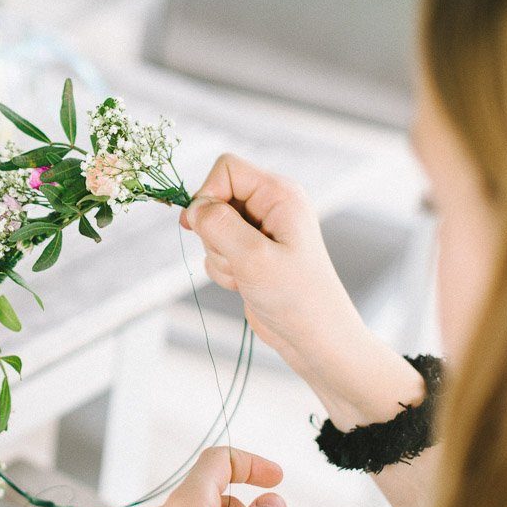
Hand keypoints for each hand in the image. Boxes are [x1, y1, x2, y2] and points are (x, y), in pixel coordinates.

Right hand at [179, 153, 363, 362]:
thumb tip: (192, 209)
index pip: (226, 168)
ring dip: (219, 256)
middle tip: (237, 257)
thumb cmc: (296, 297)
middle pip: (215, 198)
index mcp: (279, 194)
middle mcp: (270, 206)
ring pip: (211, 228)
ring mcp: (259, 231)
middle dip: (214, 232)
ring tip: (246, 276)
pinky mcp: (250, 254)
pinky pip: (216, 250)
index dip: (208, 193)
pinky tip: (245, 285)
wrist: (314, 338)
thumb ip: (218, 225)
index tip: (203, 225)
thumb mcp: (253, 258)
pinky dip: (222, 270)